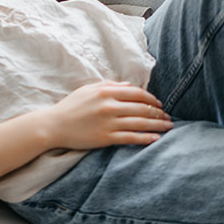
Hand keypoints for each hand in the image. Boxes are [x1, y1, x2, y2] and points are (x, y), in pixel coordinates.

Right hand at [46, 80, 172, 148]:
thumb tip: (130, 85)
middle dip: (158, 113)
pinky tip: (156, 138)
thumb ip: (109, 85)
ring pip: (140, 123)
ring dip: (158, 125)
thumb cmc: (71, 106)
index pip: (137, 93)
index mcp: (105, 92)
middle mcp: (109, 106)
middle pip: (142, 108)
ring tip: (168, 127)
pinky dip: (146, 138)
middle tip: (167, 117)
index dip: (152, 98)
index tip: (159, 104)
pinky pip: (131, 138)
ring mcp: (108, 123)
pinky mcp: (106, 138)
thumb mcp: (88, 89)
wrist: (54, 125)